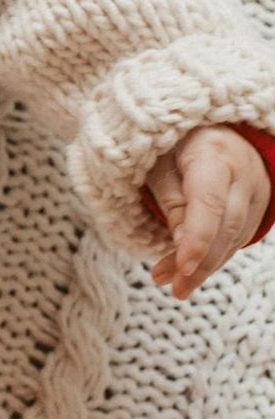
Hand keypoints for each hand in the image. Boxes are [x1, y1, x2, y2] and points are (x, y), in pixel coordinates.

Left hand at [147, 126, 270, 298]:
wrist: (215, 130)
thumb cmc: (176, 146)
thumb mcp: (161, 164)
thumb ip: (171, 201)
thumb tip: (181, 246)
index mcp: (214, 154)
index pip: (209, 202)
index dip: (197, 238)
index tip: (181, 267)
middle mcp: (243, 174)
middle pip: (226, 227)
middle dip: (200, 263)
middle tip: (173, 287)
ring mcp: (257, 191)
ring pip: (234, 238)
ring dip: (205, 266)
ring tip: (174, 286)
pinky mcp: (258, 207)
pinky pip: (237, 238)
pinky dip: (215, 257)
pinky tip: (192, 271)